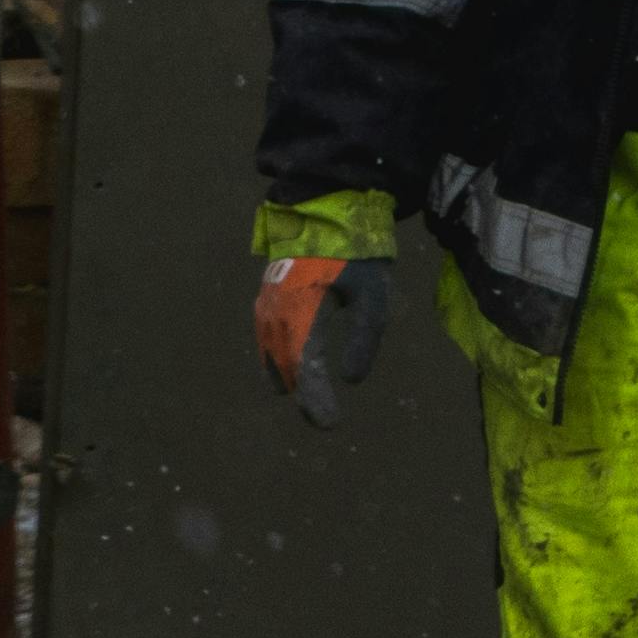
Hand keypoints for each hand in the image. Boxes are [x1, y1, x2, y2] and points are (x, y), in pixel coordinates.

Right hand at [256, 256, 392, 427]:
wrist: (323, 214)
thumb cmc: (353, 253)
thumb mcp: (372, 293)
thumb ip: (364, 336)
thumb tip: (352, 381)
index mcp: (301, 309)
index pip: (305, 366)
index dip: (315, 399)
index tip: (331, 424)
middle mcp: (276, 312)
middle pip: (285, 366)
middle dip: (304, 396)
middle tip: (325, 421)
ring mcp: (266, 306)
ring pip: (272, 356)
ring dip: (290, 381)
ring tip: (310, 403)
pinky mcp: (266, 301)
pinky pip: (267, 342)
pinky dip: (278, 363)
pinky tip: (289, 375)